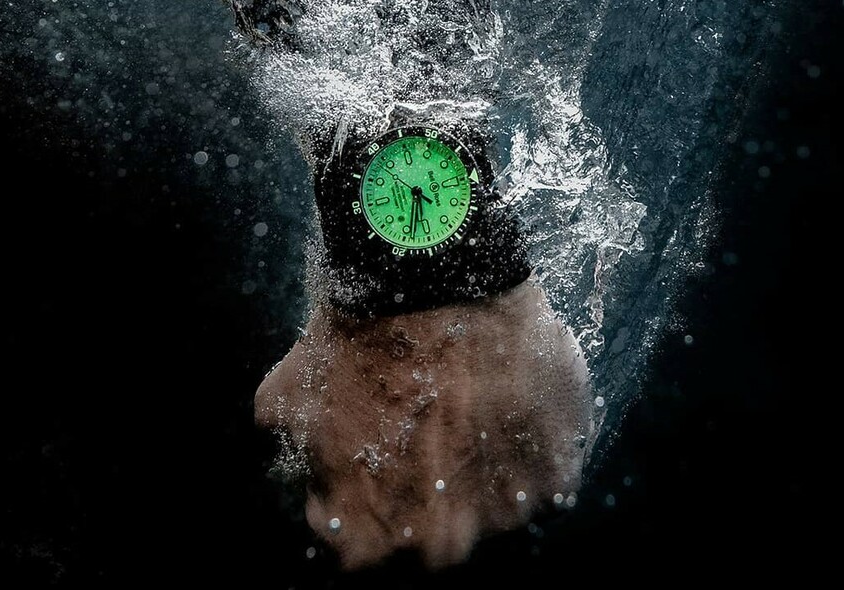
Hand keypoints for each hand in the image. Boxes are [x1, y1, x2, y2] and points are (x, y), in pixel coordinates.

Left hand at [255, 277, 593, 569]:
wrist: (435, 283)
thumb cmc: (359, 340)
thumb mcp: (289, 393)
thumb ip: (295, 439)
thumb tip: (302, 442)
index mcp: (368, 534)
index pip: (359, 542)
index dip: (363, 490)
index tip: (374, 448)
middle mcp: (439, 541)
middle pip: (433, 534)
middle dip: (427, 490)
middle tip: (427, 428)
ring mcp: (504, 512)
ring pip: (493, 507)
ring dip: (482, 468)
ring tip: (472, 406)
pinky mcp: (554, 472)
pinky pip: (544, 477)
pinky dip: (531, 448)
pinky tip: (509, 403)